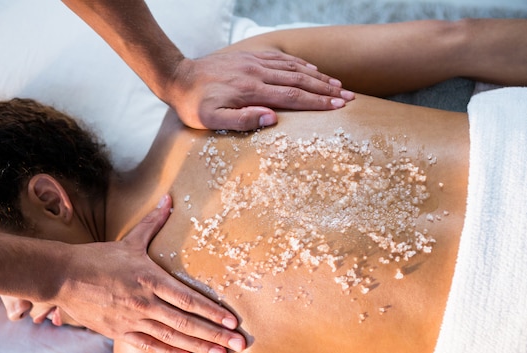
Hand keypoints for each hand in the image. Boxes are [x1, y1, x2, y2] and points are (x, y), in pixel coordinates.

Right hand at [53, 195, 245, 352]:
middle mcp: (144, 302)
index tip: (232, 320)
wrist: (63, 276)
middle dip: (214, 334)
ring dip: (198, 346)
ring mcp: (132, 319)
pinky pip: (148, 346)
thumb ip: (153, 223)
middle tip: (238, 344)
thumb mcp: (129, 240)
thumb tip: (169, 199)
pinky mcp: (119, 331)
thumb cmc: (98, 257)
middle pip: (186, 322)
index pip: (188, 299)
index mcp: (150, 279)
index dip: (212, 311)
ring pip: (171, 337)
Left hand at [164, 50, 354, 130]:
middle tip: (348, 97)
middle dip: (326, 90)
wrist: (178, 78)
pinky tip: (311, 69)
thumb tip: (272, 118)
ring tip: (338, 85)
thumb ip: (241, 120)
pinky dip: (300, 64)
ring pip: (293, 68)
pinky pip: (281, 59)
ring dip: (318, 77)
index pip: (292, 97)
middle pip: (299, 81)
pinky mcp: (250, 57)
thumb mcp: (211, 120)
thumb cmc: (194, 105)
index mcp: (251, 91)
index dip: (317, 102)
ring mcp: (254, 63)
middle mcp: (257, 73)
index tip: (338, 107)